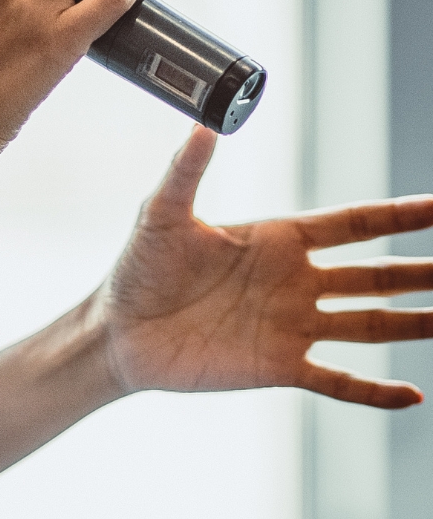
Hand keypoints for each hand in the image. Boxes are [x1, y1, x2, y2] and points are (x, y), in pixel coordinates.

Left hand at [97, 128, 432, 407]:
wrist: (118, 333)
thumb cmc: (137, 268)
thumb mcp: (161, 213)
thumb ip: (187, 169)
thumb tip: (204, 122)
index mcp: (278, 239)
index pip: (355, 224)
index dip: (401, 215)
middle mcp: (296, 281)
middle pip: (377, 275)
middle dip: (421, 271)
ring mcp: (291, 326)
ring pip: (370, 325)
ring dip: (413, 323)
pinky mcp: (278, 367)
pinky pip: (337, 380)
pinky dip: (373, 390)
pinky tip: (412, 396)